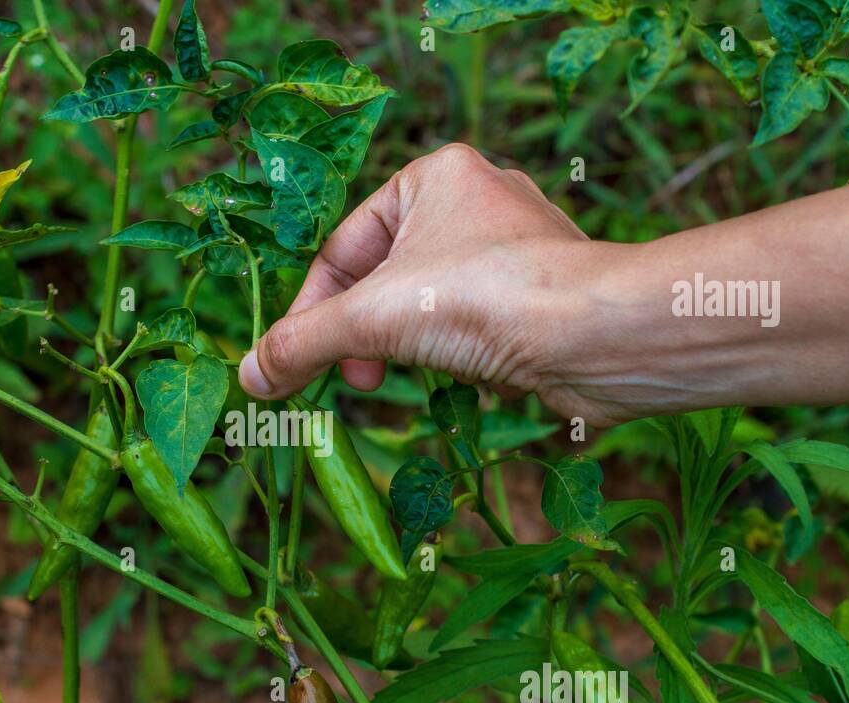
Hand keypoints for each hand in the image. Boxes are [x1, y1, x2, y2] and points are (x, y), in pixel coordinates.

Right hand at [238, 143, 618, 422]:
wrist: (600, 336)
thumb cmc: (484, 298)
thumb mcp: (371, 318)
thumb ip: (302, 344)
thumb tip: (249, 377)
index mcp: (434, 176)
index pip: (345, 247)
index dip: (312, 311)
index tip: (294, 365)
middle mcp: (478, 199)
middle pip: (386, 276)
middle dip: (363, 334)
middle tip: (357, 380)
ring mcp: (517, 247)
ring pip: (430, 303)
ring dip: (409, 347)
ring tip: (409, 379)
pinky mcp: (544, 293)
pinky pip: (476, 323)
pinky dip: (458, 354)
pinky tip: (465, 379)